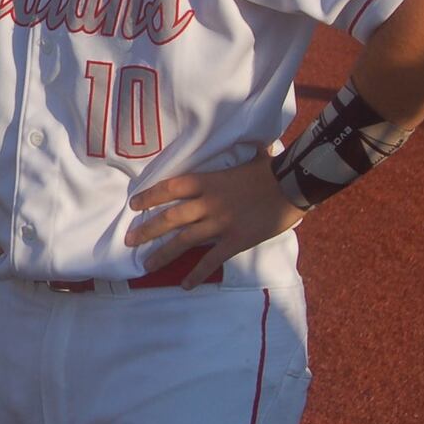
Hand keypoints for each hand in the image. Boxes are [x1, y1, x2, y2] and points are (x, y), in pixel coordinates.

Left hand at [125, 150, 306, 287]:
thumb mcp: (243, 158)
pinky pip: (211, 260)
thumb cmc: (270, 170)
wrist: (293, 185)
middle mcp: (208, 203)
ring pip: (185, 241)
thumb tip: (237, 138)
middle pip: (171, 218)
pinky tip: (185, 284)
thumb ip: (231, 155)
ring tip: (146, 265)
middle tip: (130, 241)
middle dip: (148, 230)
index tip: (133, 204)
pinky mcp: (235, 241)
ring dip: (163, 254)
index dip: (150, 196)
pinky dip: (197, 273)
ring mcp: (220, 224)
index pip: (170, 188)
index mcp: (207, 181)